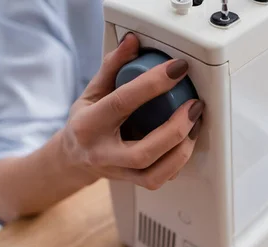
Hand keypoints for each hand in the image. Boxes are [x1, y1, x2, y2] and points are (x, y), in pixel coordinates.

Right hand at [61, 33, 203, 189]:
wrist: (73, 159)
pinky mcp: (132, 182)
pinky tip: (184, 144)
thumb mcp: (91, 92)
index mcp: (89, 125)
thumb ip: (113, 67)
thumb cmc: (85, 124)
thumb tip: (133, 42)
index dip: (153, 84)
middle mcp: (102, 153)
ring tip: (194, 126)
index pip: (123, 102)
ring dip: (182, 150)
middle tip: (194, 106)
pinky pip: (159, 179)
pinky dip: (177, 163)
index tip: (176, 69)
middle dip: (176, 128)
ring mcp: (118, 172)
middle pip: (143, 151)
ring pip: (155, 173)